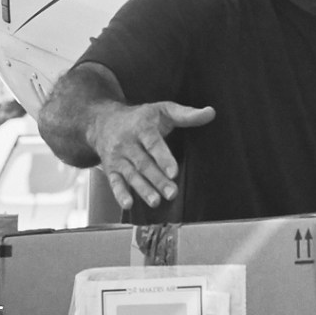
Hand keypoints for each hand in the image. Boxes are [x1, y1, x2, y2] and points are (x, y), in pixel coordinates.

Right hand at [88, 101, 214, 212]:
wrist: (104, 121)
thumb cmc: (140, 117)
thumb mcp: (163, 109)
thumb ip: (186, 114)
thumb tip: (211, 112)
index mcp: (142, 127)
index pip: (153, 144)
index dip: (163, 158)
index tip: (174, 172)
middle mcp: (127, 143)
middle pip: (144, 163)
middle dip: (157, 180)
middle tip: (171, 193)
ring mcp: (118, 157)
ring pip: (131, 175)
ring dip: (143, 190)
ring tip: (155, 201)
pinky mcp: (111, 169)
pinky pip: (114, 182)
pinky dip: (120, 194)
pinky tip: (128, 204)